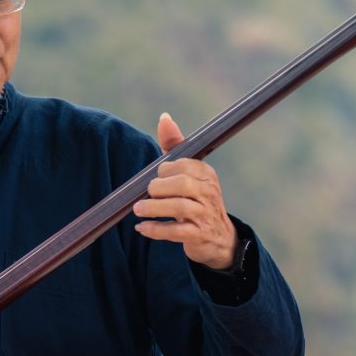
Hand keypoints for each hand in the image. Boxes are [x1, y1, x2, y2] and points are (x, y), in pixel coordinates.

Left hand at [133, 112, 237, 269]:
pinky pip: (176, 232)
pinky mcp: (199, 235)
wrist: (218, 237)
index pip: (184, 165)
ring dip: (154, 208)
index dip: (165, 170)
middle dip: (159, 188)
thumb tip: (164, 117)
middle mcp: (210, 192)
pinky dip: (156, 229)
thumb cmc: (196, 198)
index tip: (156, 177)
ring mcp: (205, 215)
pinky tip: (142, 227)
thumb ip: (175, 146)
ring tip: (138, 209)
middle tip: (146, 193)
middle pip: (183, 184)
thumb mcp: (188, 173)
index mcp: (206, 174)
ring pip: (180, 207)